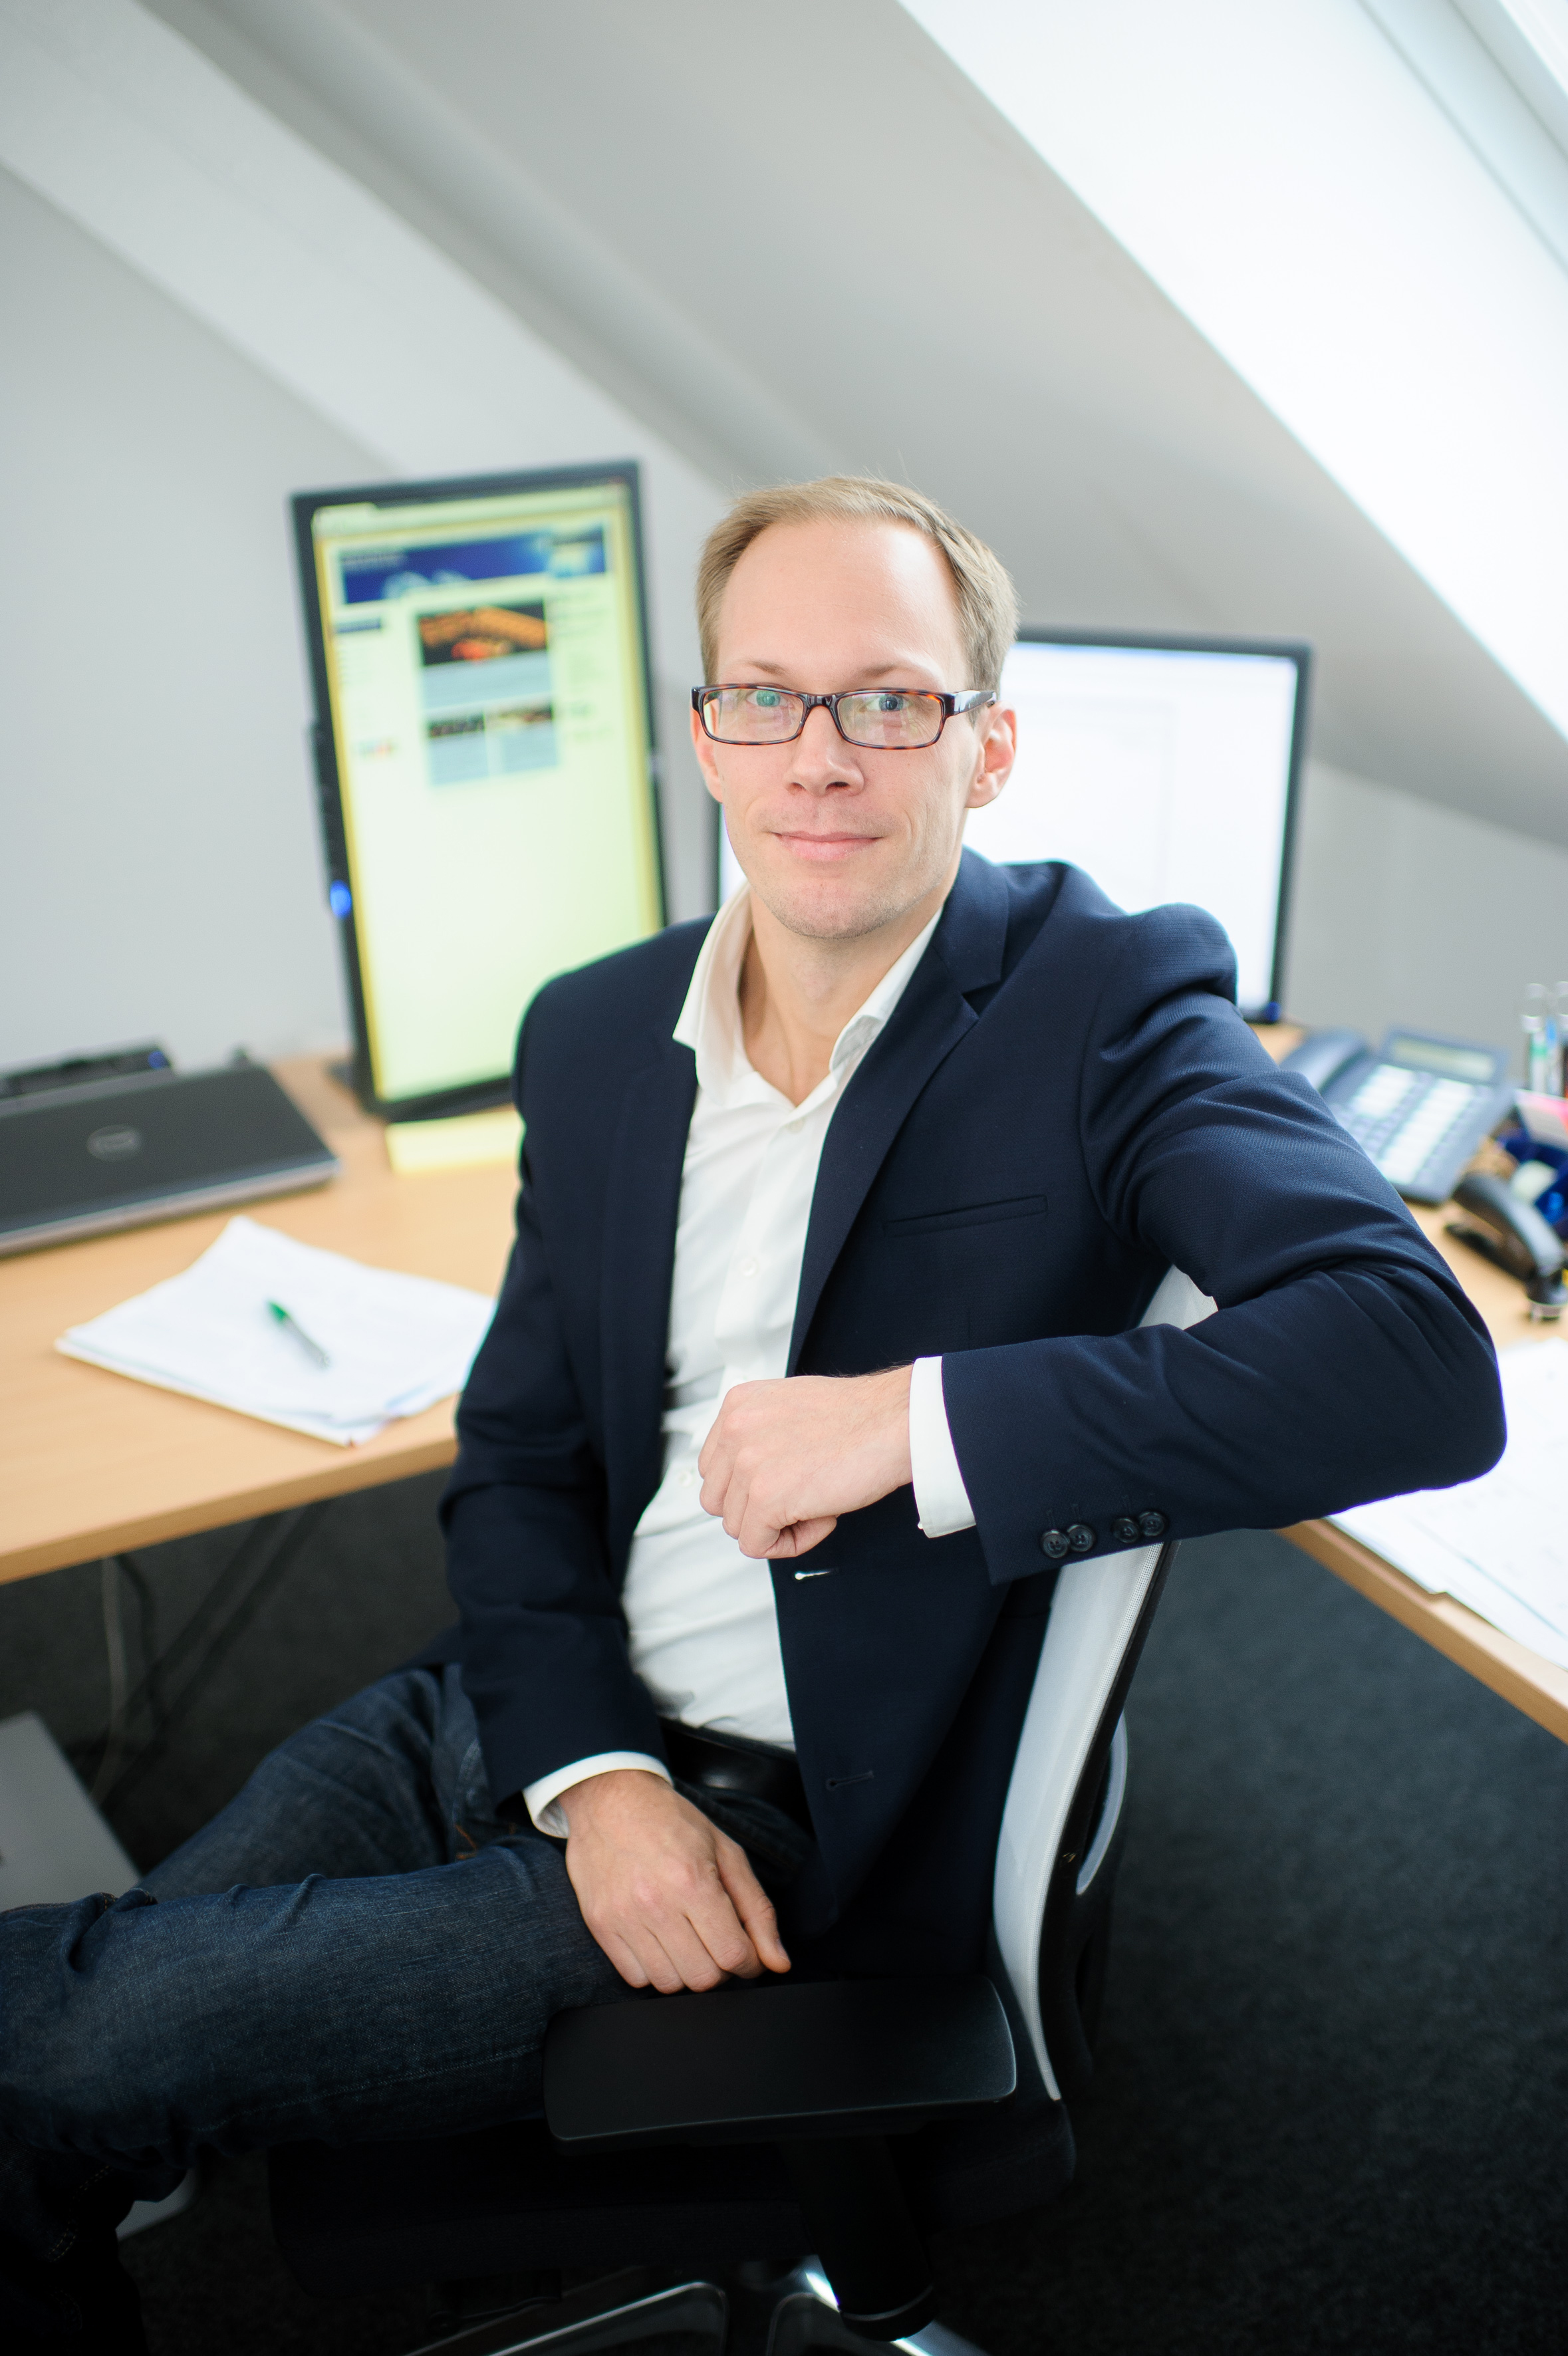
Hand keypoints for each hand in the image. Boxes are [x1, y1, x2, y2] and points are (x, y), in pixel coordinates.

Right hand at [558, 1769, 790, 1992]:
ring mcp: (623, 1918)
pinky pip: (635, 1977)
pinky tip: (660, 1941)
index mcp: (693, 1881)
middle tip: (716, 1943)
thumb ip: (758, 1910)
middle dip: (720, 1969)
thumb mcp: (727, 1853)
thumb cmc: (672, 1822)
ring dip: (687, 1971)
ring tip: (688, 1940)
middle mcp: (656, 1904)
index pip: (733, 1955)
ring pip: (669, 1984)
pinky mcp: (600, 1926)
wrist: (611, 1800)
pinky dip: (654, 1969)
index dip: (750, 1963)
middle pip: (703, 1978)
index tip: (748, 1954)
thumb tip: (778, 1962)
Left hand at [697, 1366, 912, 1559]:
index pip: (713, 1468)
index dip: (747, 1487)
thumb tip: (749, 1473)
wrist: (894, 1422)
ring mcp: (747, 1464)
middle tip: (800, 1497)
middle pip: (717, 1500)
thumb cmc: (859, 1416)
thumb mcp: (789, 1407)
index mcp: (737, 1405)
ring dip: (777, 1525)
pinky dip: (791, 1543)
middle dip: (756, 1509)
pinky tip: (822, 1516)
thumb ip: (760, 1434)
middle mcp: (735, 1430)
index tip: (780, 1485)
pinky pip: (757, 1545)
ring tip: (817, 1500)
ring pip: (737, 1526)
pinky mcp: (765, 1498)